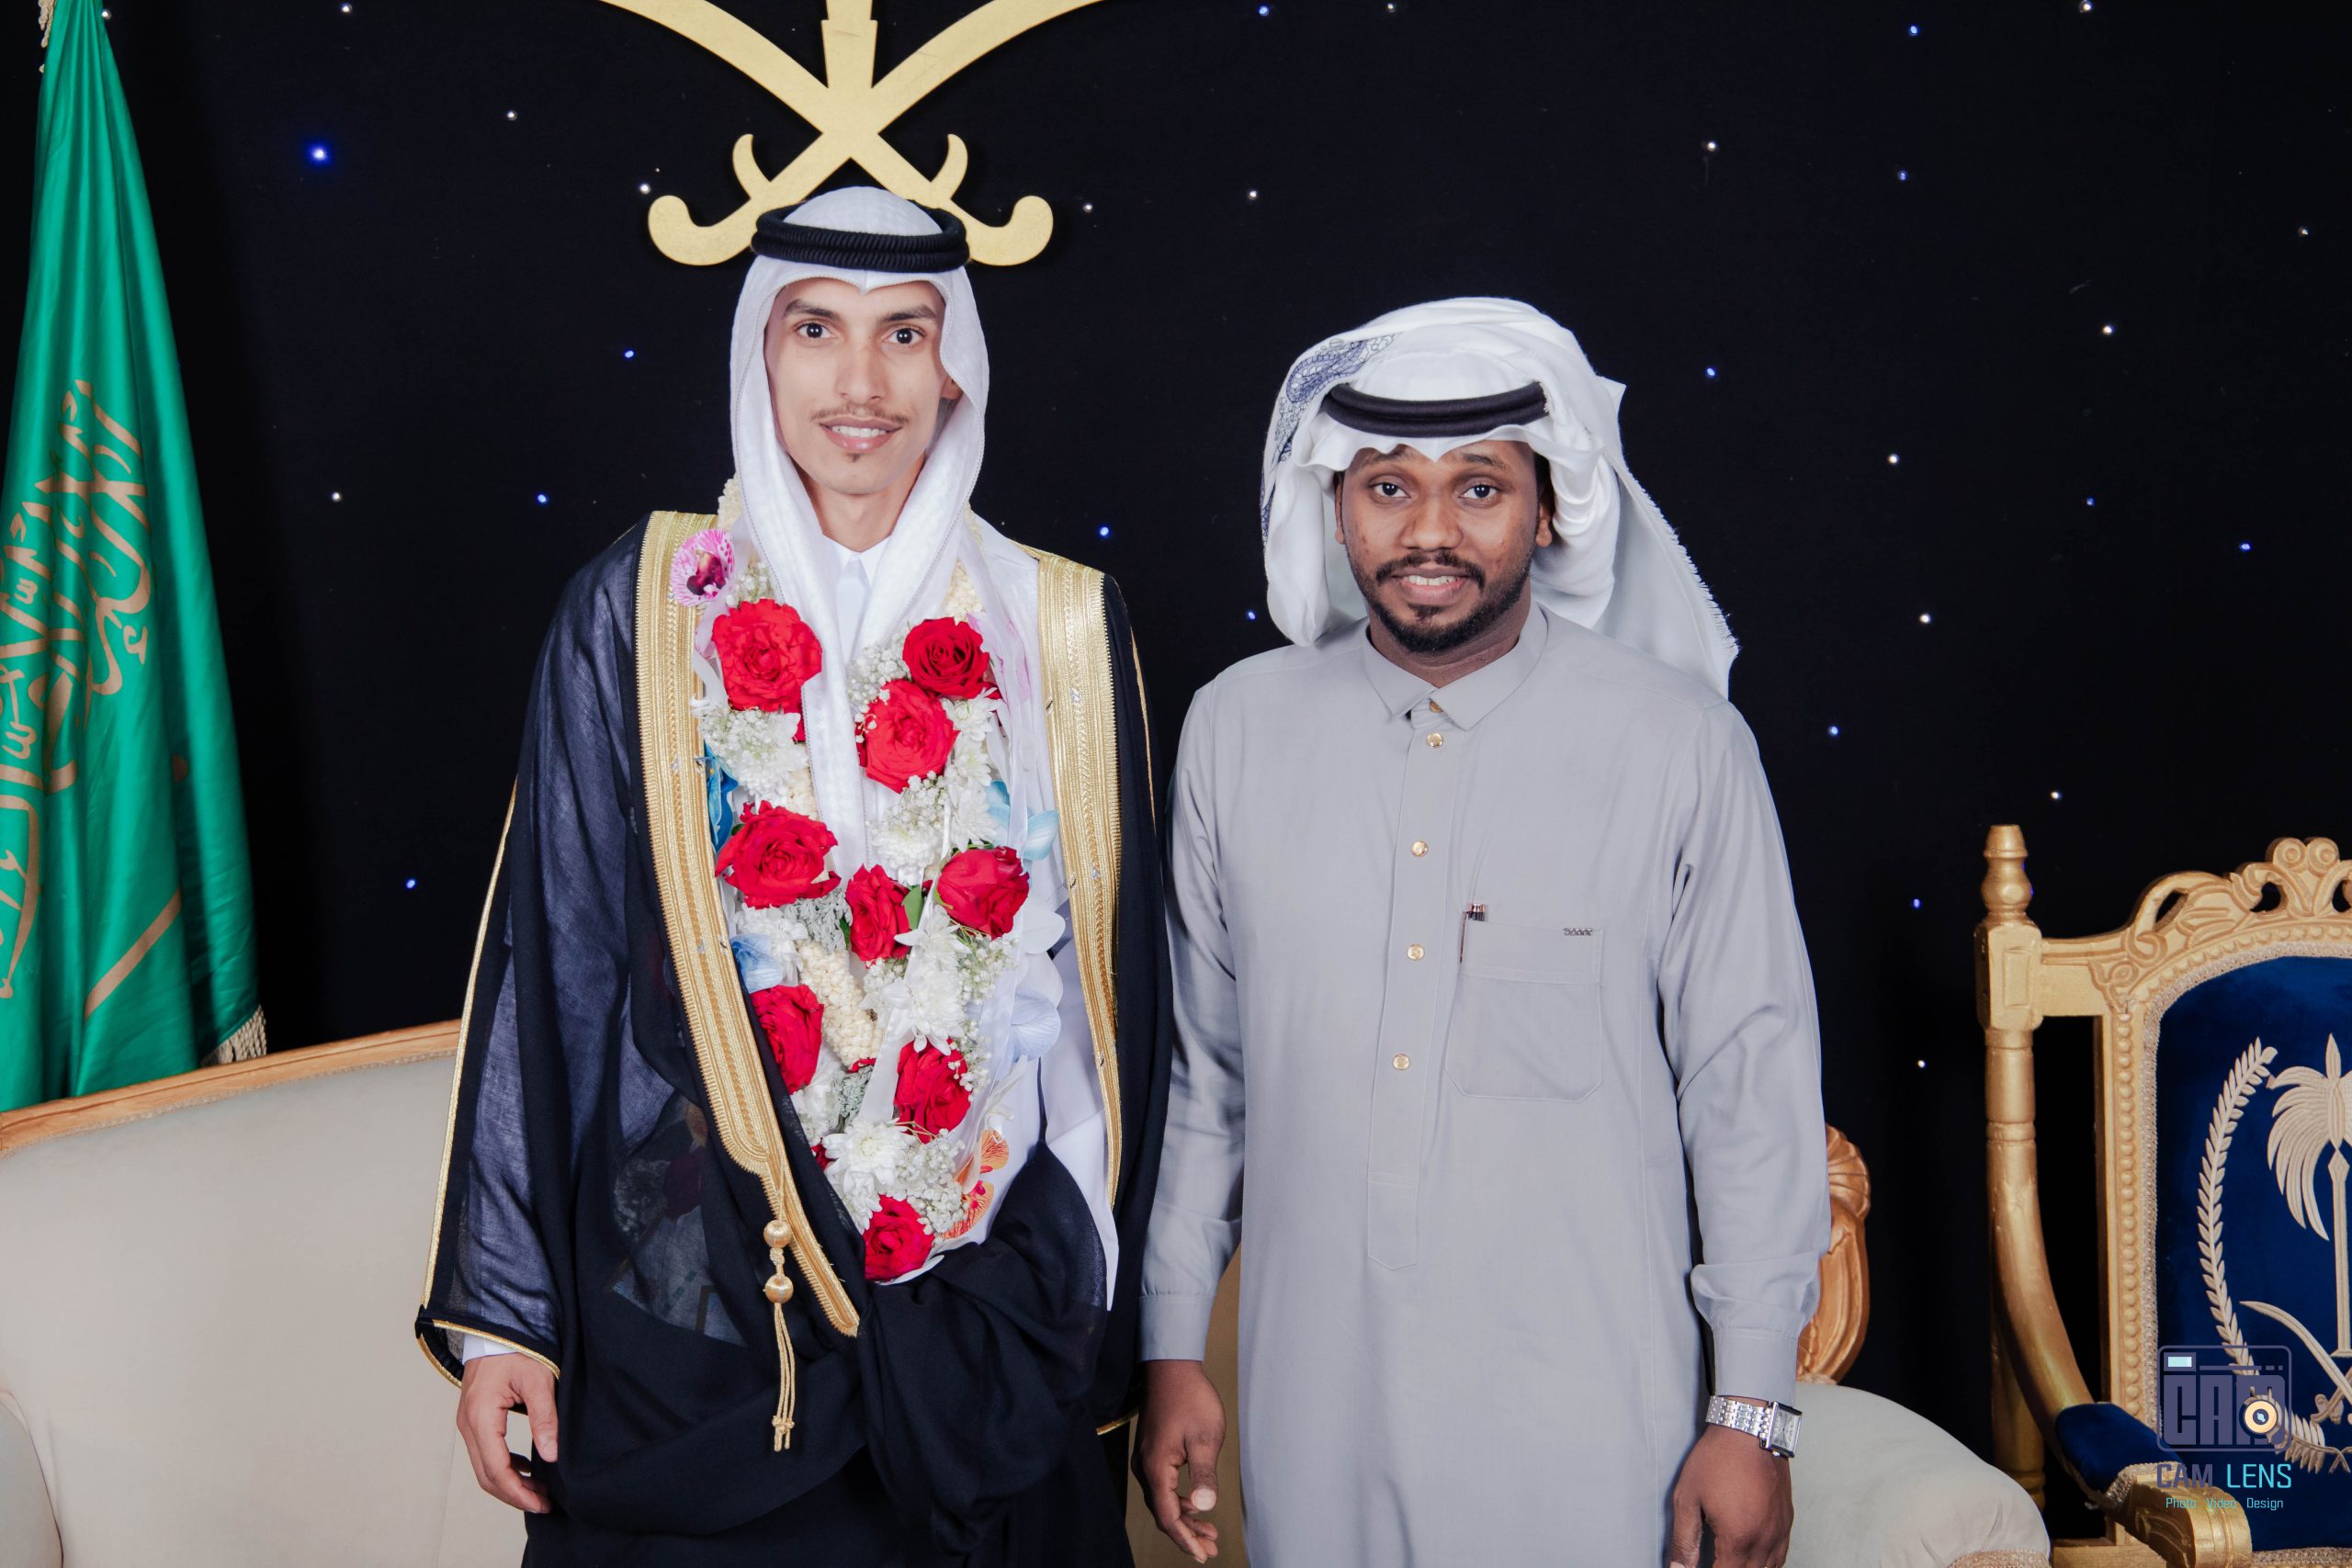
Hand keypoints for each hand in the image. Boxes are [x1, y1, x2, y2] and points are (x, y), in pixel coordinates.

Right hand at [458, 1352, 558, 1514]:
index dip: (518, 1493)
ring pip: (483, 1467)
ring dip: (509, 1482)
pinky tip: (527, 1467)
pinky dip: (504, 1466)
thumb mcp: (538, 1381)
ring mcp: (467, 1422)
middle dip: (514, 1494)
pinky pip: (485, 1452)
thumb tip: (551, 1455)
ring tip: (539, 1489)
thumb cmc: (518, 1349)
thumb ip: (545, 1418)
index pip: (496, 1470)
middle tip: (544, 1503)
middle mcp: (468, 1424)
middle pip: (486, 1475)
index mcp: (481, 1417)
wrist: (497, 1326)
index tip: (542, 1503)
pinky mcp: (474, 1418)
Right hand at [1134, 1358, 1225, 1561]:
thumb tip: (1206, 1507)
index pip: (1168, 1516)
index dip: (1185, 1539)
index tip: (1204, 1554)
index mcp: (1156, 1469)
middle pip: (1163, 1513)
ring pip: (1163, 1501)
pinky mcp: (1152, 1453)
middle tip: (1212, 1548)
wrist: (1172, 1369)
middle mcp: (1146, 1468)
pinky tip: (1197, 1503)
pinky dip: (1180, 1501)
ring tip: (1209, 1532)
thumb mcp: (1205, 1437)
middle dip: (1187, 1534)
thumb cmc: (1191, 1399)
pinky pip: (1163, 1487)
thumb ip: (1204, 1473)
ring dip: (1185, 1519)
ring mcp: (1146, 1460)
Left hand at [1666, 1420, 1791, 1567]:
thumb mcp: (1688, 1498)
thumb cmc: (1717, 1458)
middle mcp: (1764, 1539)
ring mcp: (1780, 1530)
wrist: (1749, 1428)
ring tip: (1729, 1560)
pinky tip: (1753, 1557)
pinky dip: (1767, 1562)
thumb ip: (1684, 1539)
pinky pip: (1781, 1555)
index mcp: (1738, 1538)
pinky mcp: (1787, 1520)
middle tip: (1714, 1561)